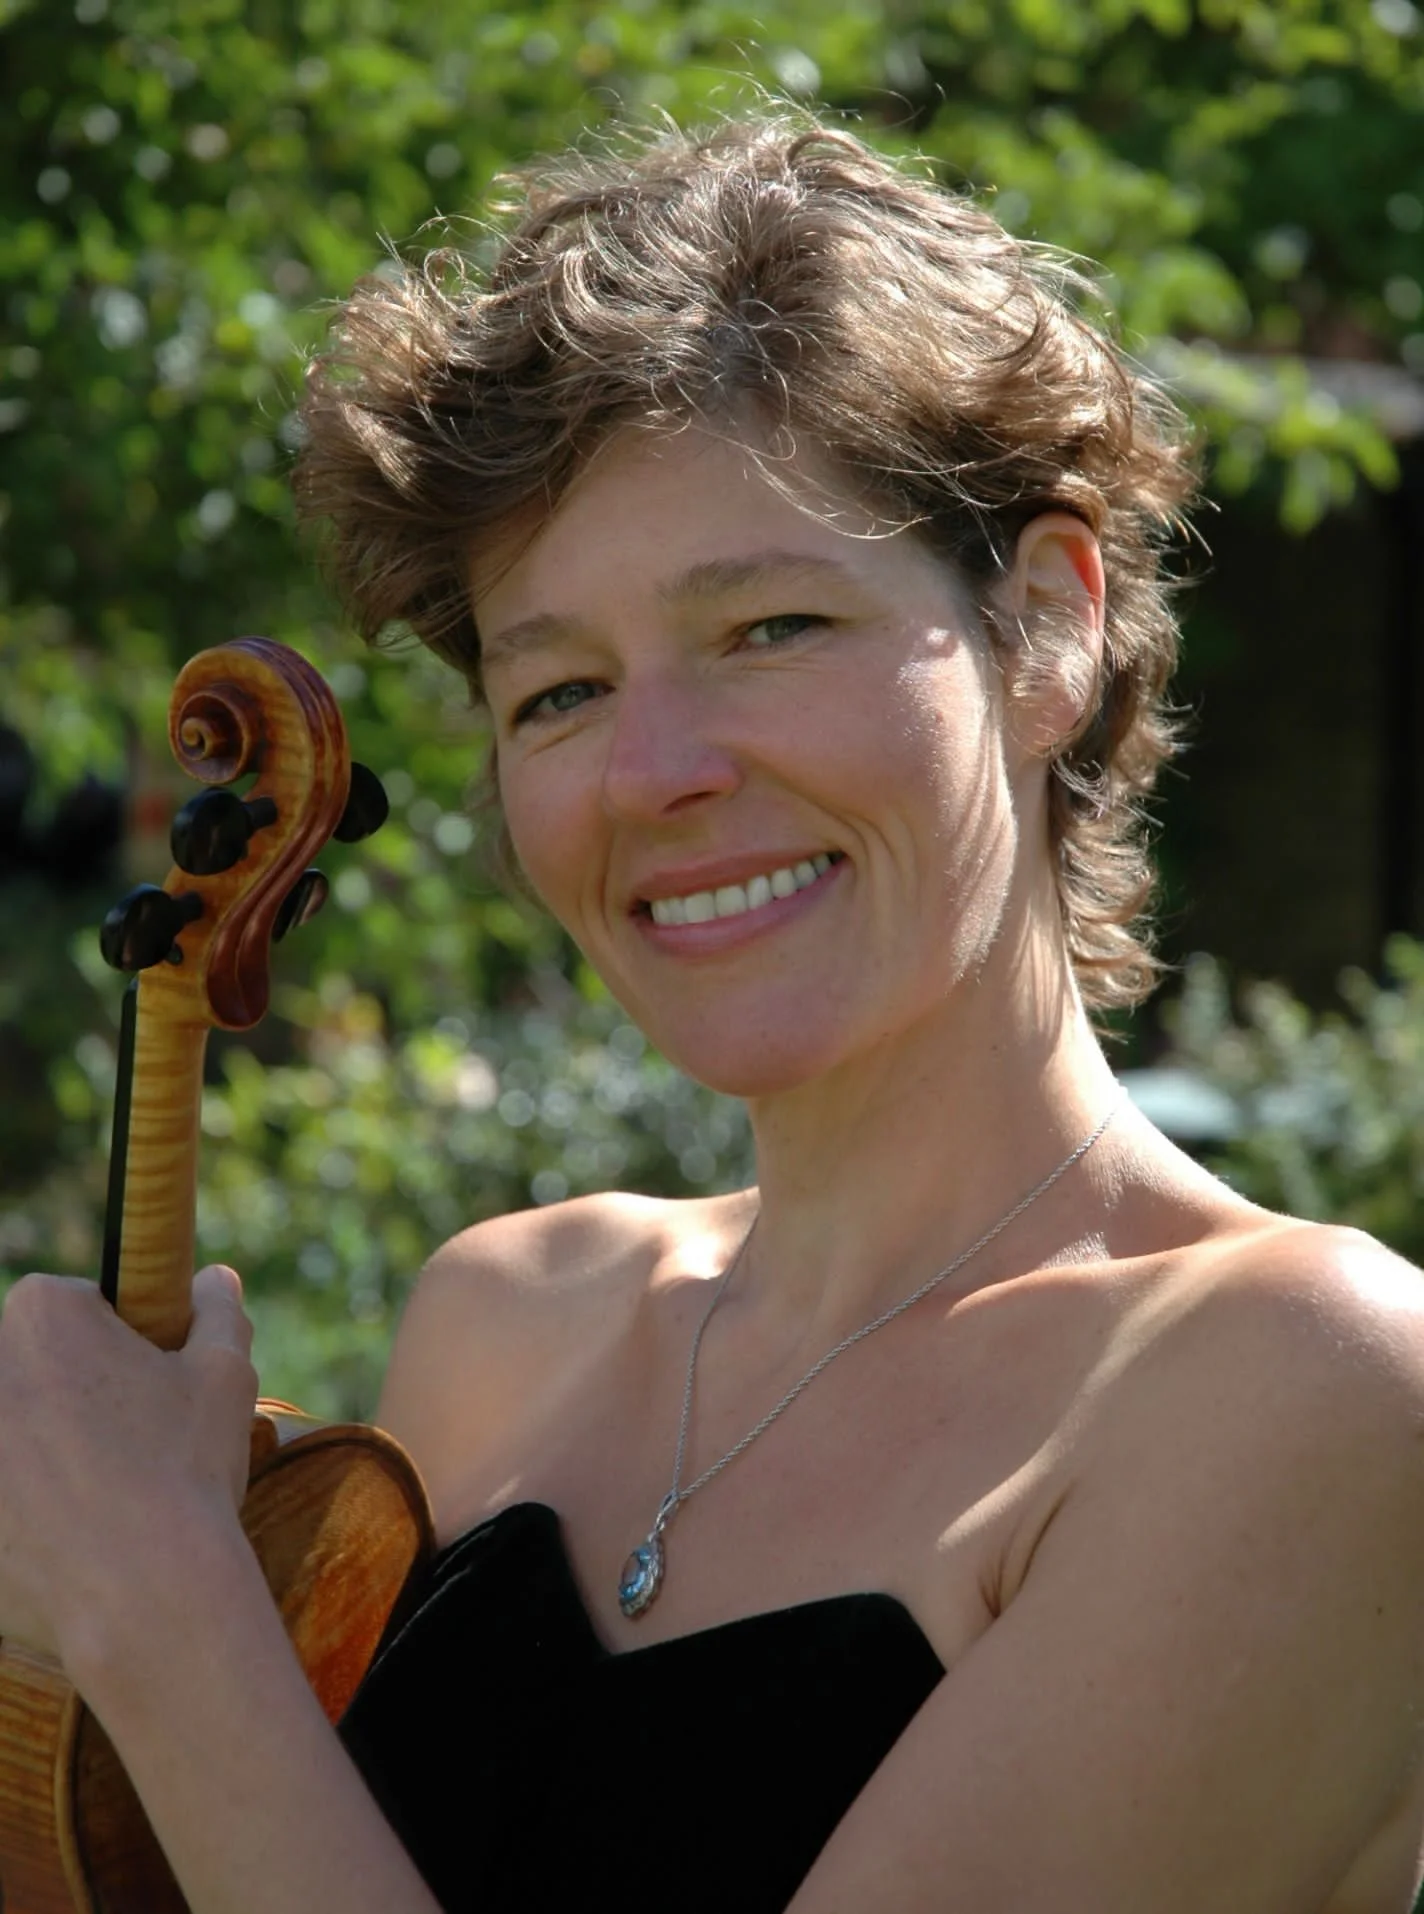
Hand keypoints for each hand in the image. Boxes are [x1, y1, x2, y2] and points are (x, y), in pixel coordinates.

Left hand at [0, 1263, 256, 1665]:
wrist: (140, 1594)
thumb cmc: (184, 1468)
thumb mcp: (225, 1373)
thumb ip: (216, 1312)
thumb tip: (216, 1279)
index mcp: (42, 1314)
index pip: (77, 1304)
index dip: (119, 1340)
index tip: (148, 1383)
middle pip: (34, 1365)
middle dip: (75, 1391)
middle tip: (132, 1440)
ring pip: (16, 1431)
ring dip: (47, 1450)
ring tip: (106, 1495)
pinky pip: (8, 1494)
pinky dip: (27, 1507)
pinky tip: (70, 1537)